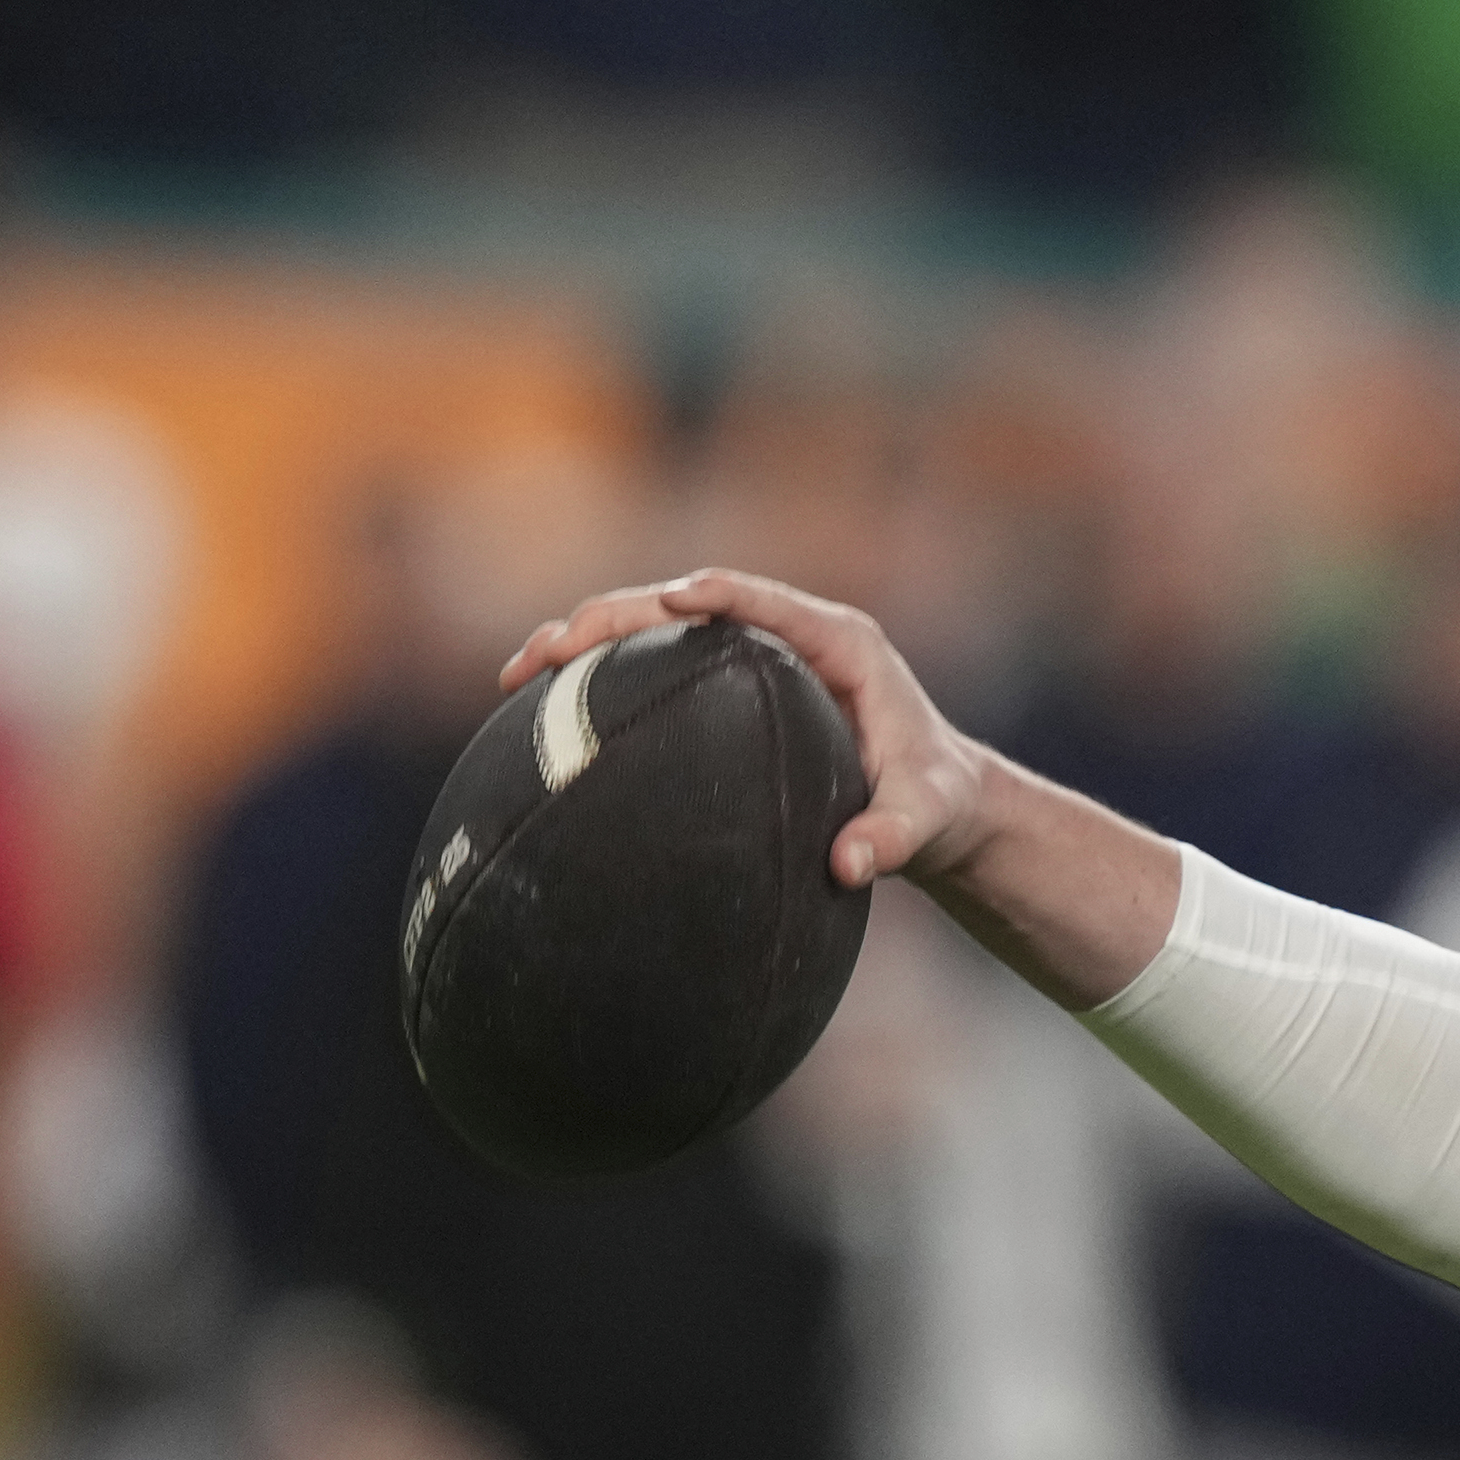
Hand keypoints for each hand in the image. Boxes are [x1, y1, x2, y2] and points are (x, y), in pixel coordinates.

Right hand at [505, 566, 991, 898]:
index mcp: (839, 643)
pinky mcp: (728, 684)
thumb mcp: (925, 821)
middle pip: (688, 606)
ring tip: (520, 674)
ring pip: (656, 629)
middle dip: (614, 617)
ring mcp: (753, 655)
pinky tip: (543, 714)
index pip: (764, 602)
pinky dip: (603, 681)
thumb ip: (896, 838)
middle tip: (551, 650)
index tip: (667, 599)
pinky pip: (657, 667)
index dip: (714, 594)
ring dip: (587, 642)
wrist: (939, 803)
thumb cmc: (936, 803)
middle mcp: (790, 635)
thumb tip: (849, 864)